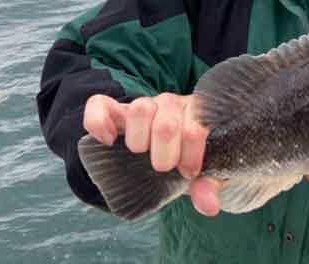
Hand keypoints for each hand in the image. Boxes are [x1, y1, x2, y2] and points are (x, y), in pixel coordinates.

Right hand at [82, 93, 220, 215]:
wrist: (171, 150)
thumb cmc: (189, 158)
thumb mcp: (203, 172)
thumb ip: (208, 185)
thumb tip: (209, 206)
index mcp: (198, 114)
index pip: (195, 130)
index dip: (190, 157)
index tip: (188, 172)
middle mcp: (172, 103)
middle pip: (166, 124)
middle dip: (165, 155)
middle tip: (164, 168)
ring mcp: (145, 104)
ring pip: (140, 108)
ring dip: (139, 139)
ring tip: (141, 153)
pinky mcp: (119, 110)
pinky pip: (100, 104)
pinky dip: (99, 122)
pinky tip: (107, 140)